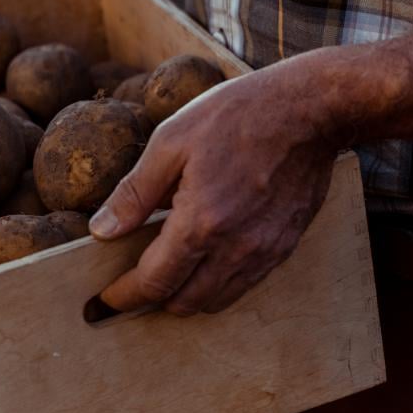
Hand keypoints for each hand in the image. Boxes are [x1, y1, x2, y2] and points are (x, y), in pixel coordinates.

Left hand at [88, 62, 338, 314]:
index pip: (155, 283)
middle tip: (133, 281)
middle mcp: (236, 247)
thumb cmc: (237, 116)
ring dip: (188, 295)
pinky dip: (218, 283)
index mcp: (200, 222)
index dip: (125, 296)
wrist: (310, 109)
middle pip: (185, 303)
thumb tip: (102, 230)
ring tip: (168, 272)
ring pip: (217, 300)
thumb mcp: (170, 142)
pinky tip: (205, 257)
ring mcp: (266, 251)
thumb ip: (134, 193)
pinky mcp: (286, 245)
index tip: (106, 298)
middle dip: (154, 298)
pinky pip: (245, 283)